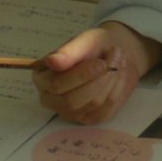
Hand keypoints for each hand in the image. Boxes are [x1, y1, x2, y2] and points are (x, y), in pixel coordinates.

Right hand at [33, 21, 161, 124]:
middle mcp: (51, 99)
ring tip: (117, 60)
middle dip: (98, 80)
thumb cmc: (93, 46)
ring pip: (92, 104)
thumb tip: (52, 61)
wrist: (114, 54)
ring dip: (111, 80)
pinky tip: (118, 74)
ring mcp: (70, 112)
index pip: (56, 85)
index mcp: (42, 78)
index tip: (101, 62)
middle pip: (71, 101)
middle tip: (114, 57)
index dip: (80, 76)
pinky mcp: (90, 118)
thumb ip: (68, 51)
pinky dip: (117, 89)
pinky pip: (106, 110)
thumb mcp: (83, 41)